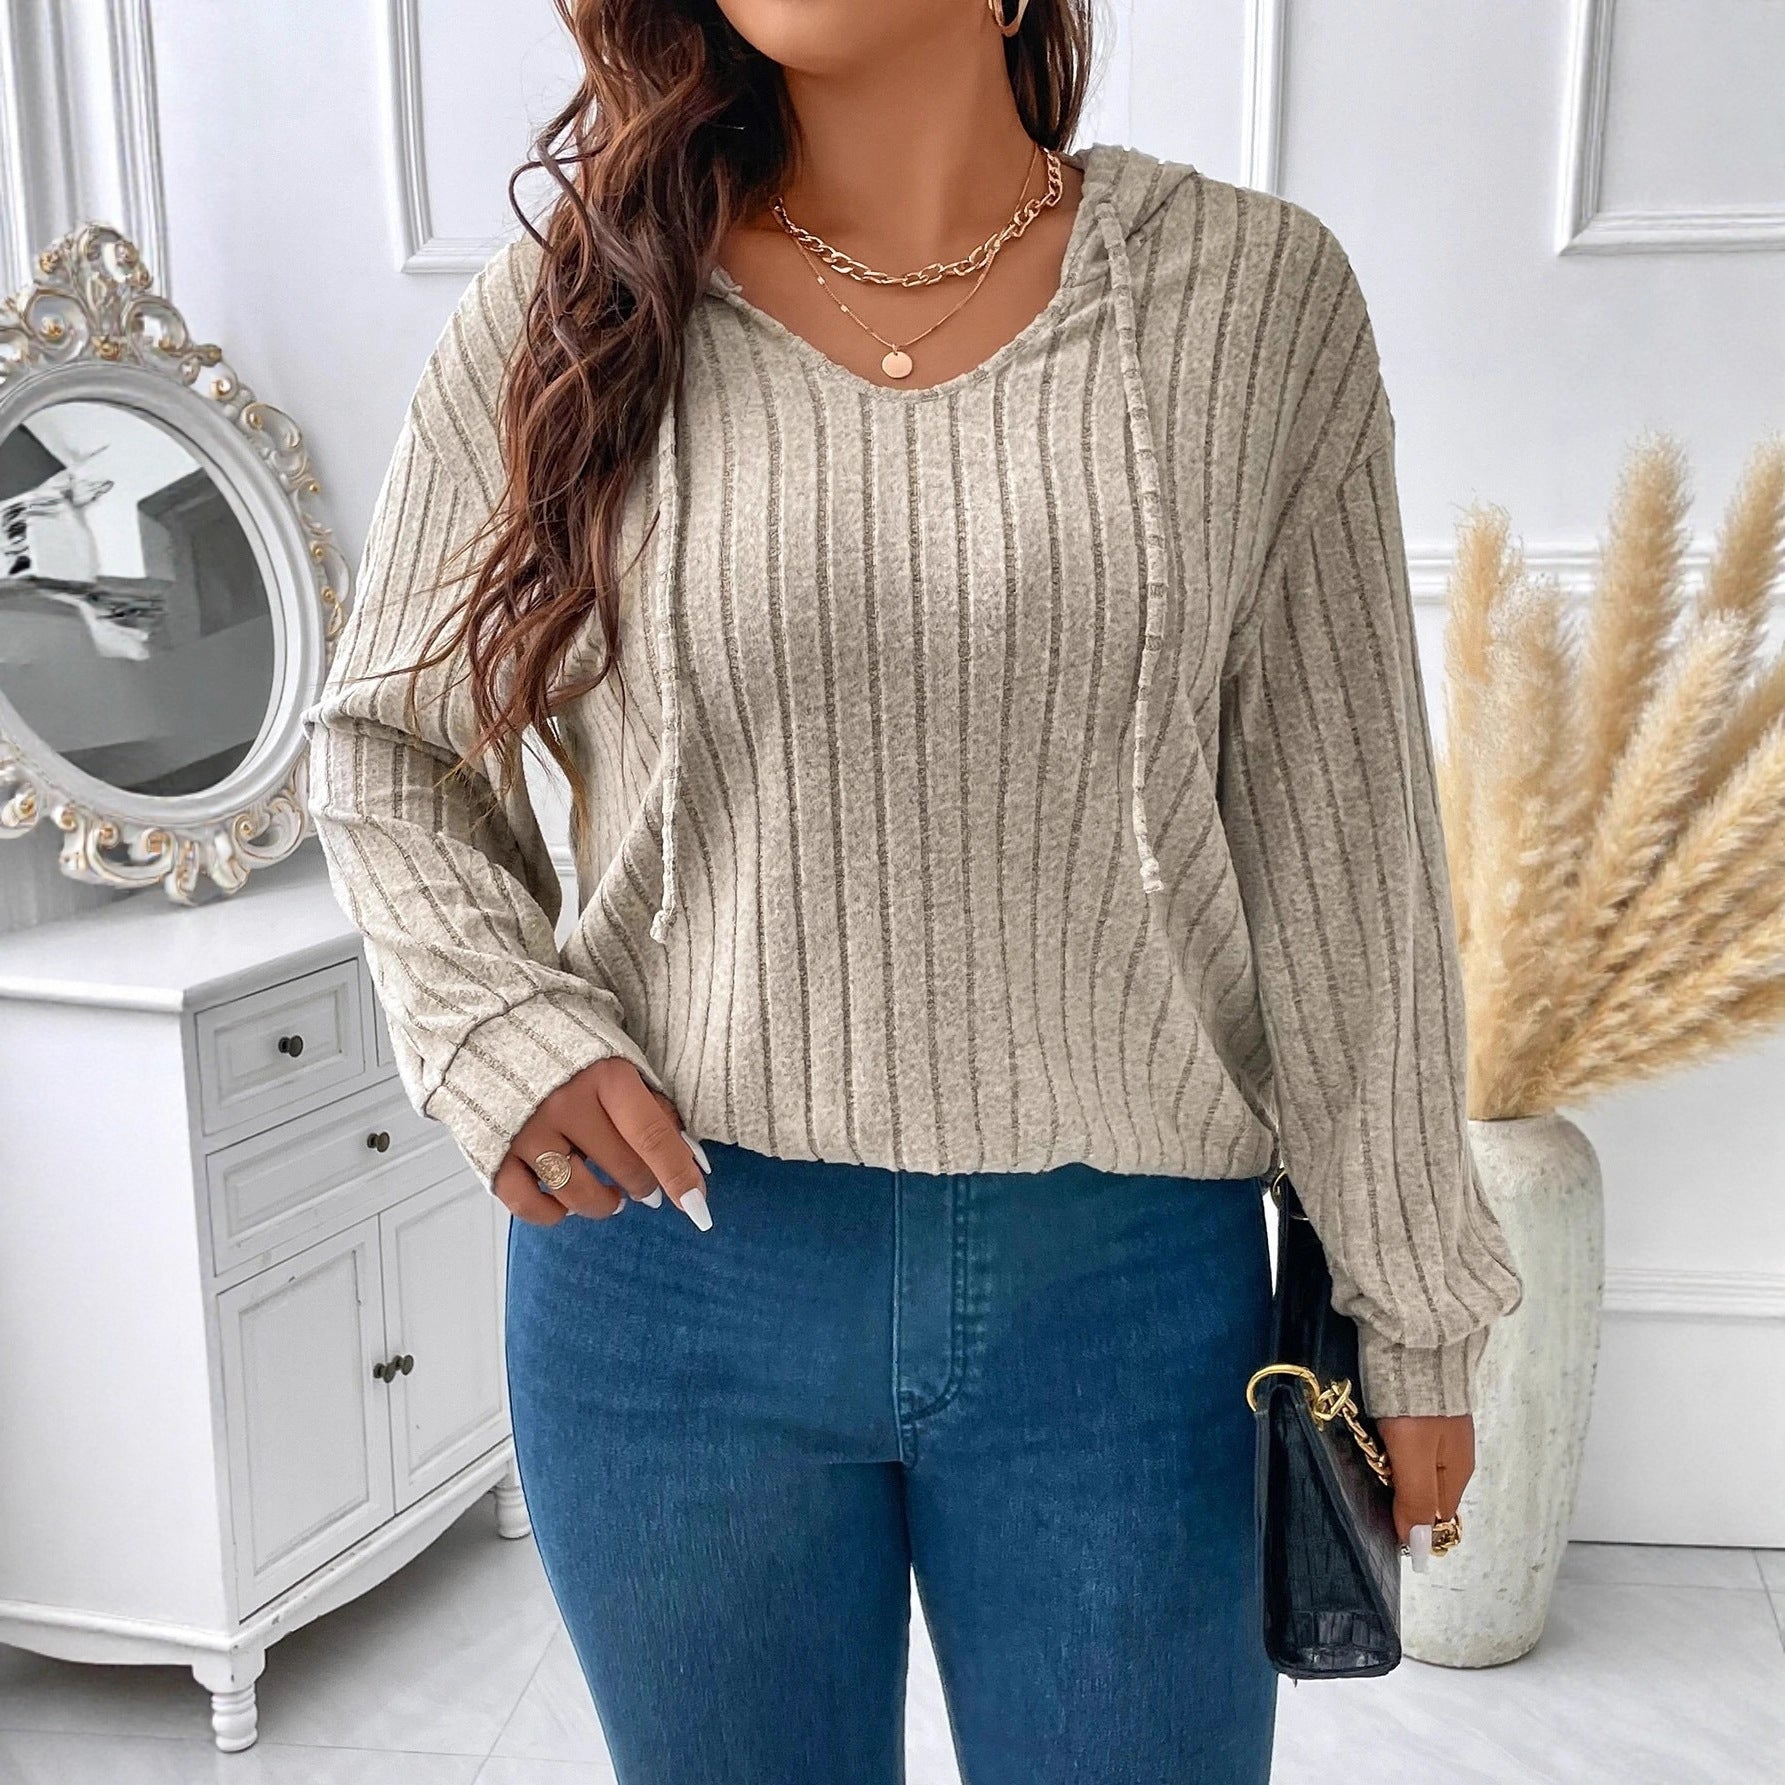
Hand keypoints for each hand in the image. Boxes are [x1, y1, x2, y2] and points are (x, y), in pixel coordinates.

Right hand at [491, 1057, 710, 1228]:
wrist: (489, 1023)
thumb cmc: (566, 1042)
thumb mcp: (617, 1056)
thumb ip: (649, 1101)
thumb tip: (686, 1152)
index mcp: (604, 1076)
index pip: (652, 1135)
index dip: (678, 1174)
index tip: (697, 1206)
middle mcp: (566, 1105)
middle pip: (621, 1167)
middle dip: (645, 1185)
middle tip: (647, 1186)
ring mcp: (527, 1131)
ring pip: (578, 1194)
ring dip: (604, 1204)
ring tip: (611, 1197)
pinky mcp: (495, 1152)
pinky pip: (529, 1205)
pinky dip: (552, 1214)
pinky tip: (564, 1202)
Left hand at [1376, 1414, 1473, 1549]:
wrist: (1413, 1341)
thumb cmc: (1414, 1403)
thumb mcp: (1414, 1456)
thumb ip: (1416, 1499)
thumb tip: (1420, 1549)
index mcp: (1458, 1472)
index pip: (1435, 1518)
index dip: (1408, 1523)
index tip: (1380, 1519)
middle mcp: (1452, 1456)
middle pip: (1423, 1493)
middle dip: (1397, 1495)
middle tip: (1370, 1483)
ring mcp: (1439, 1432)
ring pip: (1412, 1468)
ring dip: (1390, 1470)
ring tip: (1368, 1458)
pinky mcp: (1422, 1412)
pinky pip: (1405, 1443)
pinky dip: (1388, 1446)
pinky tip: (1372, 1437)